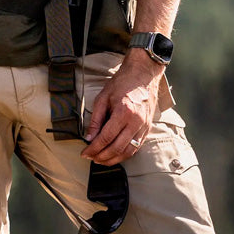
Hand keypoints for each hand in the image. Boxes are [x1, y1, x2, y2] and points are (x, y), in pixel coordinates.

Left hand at [81, 50, 160, 165]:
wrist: (143, 74)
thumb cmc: (122, 83)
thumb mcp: (103, 98)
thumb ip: (96, 119)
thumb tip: (89, 137)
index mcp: (123, 112)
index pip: (106, 138)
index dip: (94, 148)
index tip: (85, 153)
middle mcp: (136, 122)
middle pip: (117, 148)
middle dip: (102, 157)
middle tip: (91, 158)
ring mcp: (144, 126)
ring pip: (129, 151)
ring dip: (114, 159)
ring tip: (101, 160)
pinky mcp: (148, 128)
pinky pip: (137, 146)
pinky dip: (125, 154)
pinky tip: (116, 154)